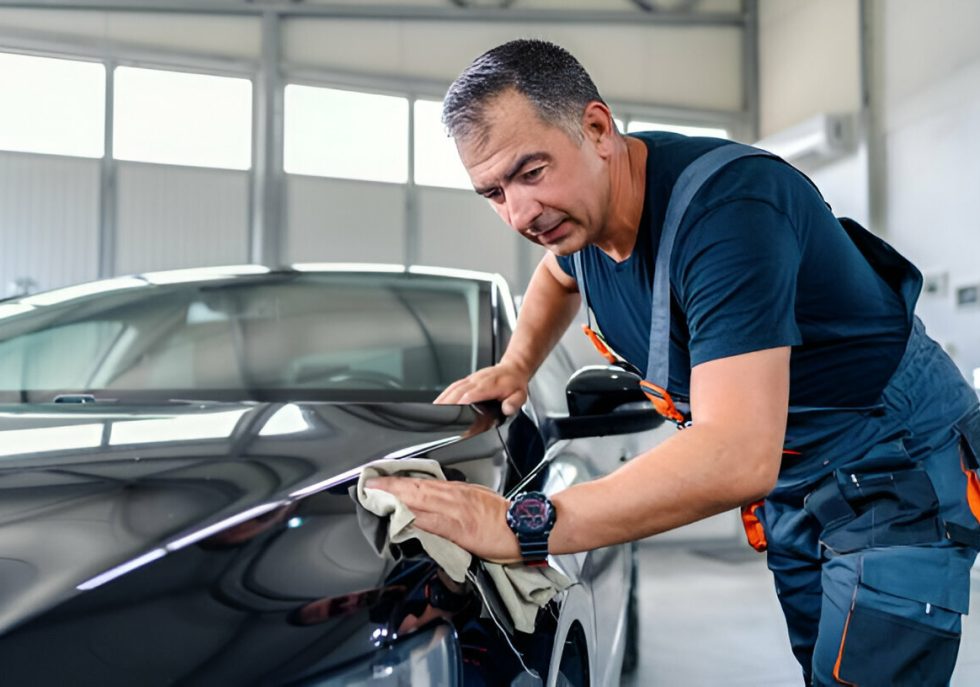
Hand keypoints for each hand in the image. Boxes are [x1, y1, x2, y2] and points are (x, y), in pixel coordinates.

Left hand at [365, 477, 520, 562]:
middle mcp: (453, 497)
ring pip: (420, 501)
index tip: (382, 479)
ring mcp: (455, 512)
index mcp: (458, 490)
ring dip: (396, 497)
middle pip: (416, 488)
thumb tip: (437, 502)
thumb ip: (456, 500)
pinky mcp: (459, 529)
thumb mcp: (478, 499)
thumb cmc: (504, 516)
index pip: (423, 482)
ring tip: (376, 495)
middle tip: (369, 483)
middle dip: (391, 485)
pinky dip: (414, 518)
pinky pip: (432, 522)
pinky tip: (400, 517)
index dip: (400, 480)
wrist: (524, 526)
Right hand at [435, 360, 529, 415]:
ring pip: (454, 387)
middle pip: (459, 391)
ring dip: (443, 398)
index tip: (454, 411)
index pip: (473, 393)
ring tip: (433, 410)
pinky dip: (445, 393)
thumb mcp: (521, 395)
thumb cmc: (515, 383)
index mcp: (490, 385)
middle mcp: (478, 380)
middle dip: (447, 402)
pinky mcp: (468, 379)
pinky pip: (454, 385)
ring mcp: (472, 379)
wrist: (513, 368)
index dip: (463, 402)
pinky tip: (439, 401)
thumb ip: (514, 403)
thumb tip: (507, 408)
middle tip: (437, 415)